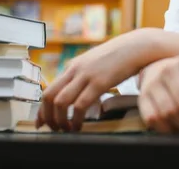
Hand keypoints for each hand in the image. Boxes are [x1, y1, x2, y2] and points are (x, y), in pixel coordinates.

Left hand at [36, 31, 150, 131]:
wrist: (137, 46)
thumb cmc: (120, 57)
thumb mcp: (96, 63)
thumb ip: (84, 75)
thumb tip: (78, 91)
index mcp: (73, 66)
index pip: (48, 89)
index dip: (42, 110)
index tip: (41, 123)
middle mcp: (75, 69)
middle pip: (49, 96)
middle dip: (48, 117)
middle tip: (54, 129)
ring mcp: (86, 75)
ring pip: (61, 102)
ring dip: (60, 120)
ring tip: (67, 130)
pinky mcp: (100, 82)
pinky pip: (80, 105)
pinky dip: (76, 120)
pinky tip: (79, 126)